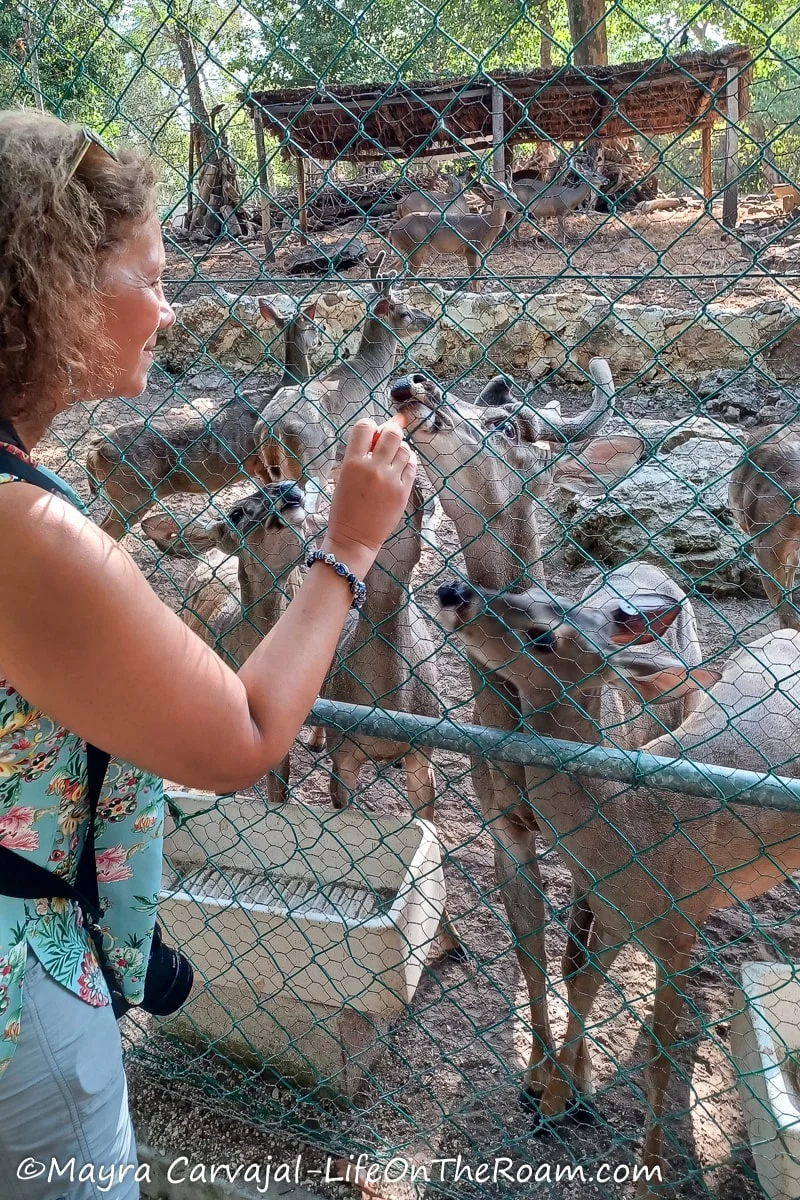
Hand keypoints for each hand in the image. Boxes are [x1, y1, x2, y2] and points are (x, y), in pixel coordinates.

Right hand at [323, 418, 416, 573]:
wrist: (354, 537)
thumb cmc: (344, 508)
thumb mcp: (343, 477)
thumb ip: (360, 455)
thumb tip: (379, 431)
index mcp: (352, 463)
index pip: (364, 427)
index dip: (370, 426)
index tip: (371, 434)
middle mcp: (373, 467)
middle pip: (391, 433)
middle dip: (390, 431)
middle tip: (387, 440)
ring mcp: (391, 479)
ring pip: (404, 448)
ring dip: (399, 448)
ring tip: (392, 458)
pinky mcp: (403, 491)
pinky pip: (412, 466)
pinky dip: (408, 462)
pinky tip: (400, 467)